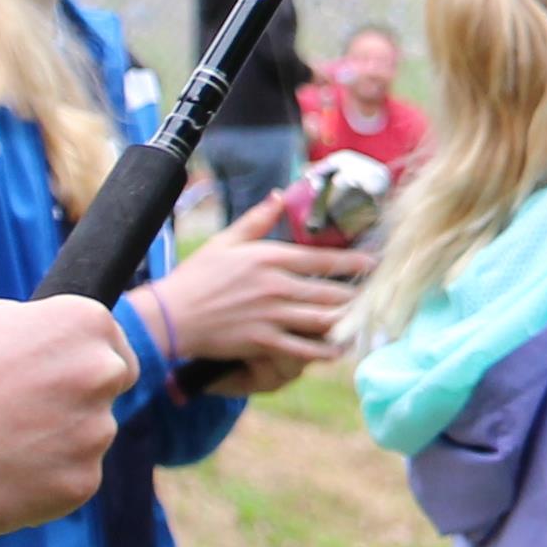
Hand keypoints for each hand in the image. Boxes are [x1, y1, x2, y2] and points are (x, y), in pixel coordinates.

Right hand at [0, 291, 132, 533]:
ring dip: (54, 445)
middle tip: (16, 414)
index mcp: (83, 323)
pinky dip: (42, 484)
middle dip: (70, 403)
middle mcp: (100, 375)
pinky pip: (69, 483)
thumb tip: (30, 329)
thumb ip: (18, 320)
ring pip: (85, 442)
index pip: (111, 346)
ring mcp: (93, 434)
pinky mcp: (78, 485)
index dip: (77, 362)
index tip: (51, 378)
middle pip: (103, 394)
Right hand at [138, 195, 366, 391]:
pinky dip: (324, 351)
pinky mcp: (263, 342)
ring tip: (362, 322)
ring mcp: (271, 315)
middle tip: (374, 298)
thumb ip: (258, 219)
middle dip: (356, 296)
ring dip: (346, 323)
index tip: (373, 264)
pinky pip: (303, 348)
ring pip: (322, 321)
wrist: (171, 315)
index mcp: (269, 258)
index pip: (322, 260)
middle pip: (329, 292)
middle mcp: (276, 286)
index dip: (352, 263)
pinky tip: (338, 350)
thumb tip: (279, 195)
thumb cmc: (197, 276)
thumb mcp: (226, 240)